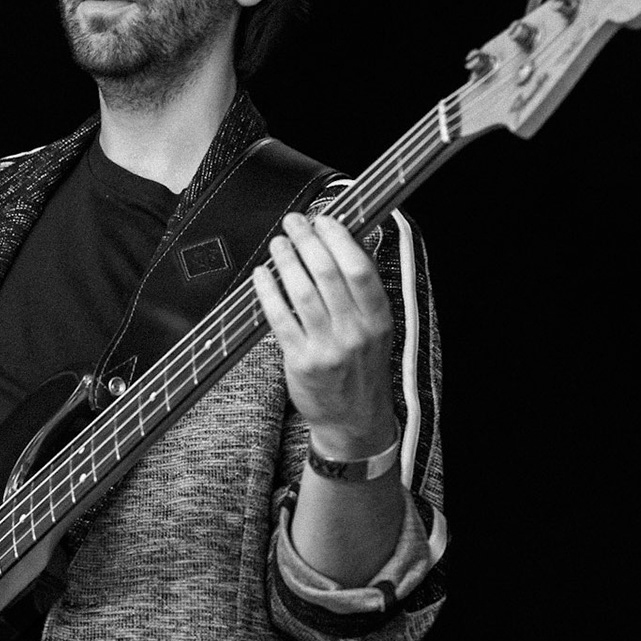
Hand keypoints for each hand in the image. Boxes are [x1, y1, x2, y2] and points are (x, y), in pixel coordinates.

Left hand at [252, 212, 398, 457]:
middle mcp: (356, 331)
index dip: (339, 239)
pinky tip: (261, 275)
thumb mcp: (377, 330)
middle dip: (307, 240)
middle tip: (294, 222)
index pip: (359, 268)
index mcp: (379, 318)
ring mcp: (328, 347)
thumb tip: (345, 244)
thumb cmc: (362, 368)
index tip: (324, 220)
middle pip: (327, 274)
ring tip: (278, 243)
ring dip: (286, 260)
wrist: (354, 419)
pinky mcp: (301, 361)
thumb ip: (363, 292)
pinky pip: (280, 317)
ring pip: (302, 292)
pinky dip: (268, 291)